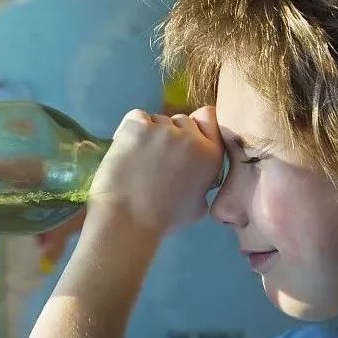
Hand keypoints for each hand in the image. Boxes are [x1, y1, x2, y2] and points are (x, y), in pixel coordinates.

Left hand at [88, 106, 223, 234]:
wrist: (127, 220)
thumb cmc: (163, 220)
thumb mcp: (198, 206)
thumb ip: (202, 183)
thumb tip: (197, 178)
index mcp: (210, 155)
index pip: (208, 117)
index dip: (195, 127)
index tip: (183, 140)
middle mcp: (191, 137)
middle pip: (181, 120)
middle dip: (171, 134)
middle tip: (156, 157)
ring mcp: (163, 129)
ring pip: (157, 120)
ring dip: (150, 133)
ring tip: (138, 158)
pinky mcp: (137, 126)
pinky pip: (136, 117)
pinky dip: (131, 130)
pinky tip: (126, 150)